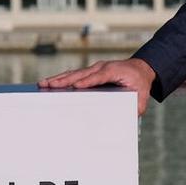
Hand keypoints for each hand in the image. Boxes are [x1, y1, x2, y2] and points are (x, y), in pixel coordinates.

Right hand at [38, 57, 156, 116]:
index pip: (99, 76)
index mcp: (114, 71)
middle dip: (64, 80)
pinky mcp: (90, 72)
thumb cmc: (140, 83)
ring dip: (58, 79)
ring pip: (74, 73)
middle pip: (80, 74)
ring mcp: (95, 69)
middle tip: (48, 84)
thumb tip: (131, 116)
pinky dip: (62, 79)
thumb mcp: (142, 95)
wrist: (140, 69)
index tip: (76, 86)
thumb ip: (138, 106)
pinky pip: (74, 75)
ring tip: (43, 83)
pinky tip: (50, 84)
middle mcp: (102, 67)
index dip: (88, 80)